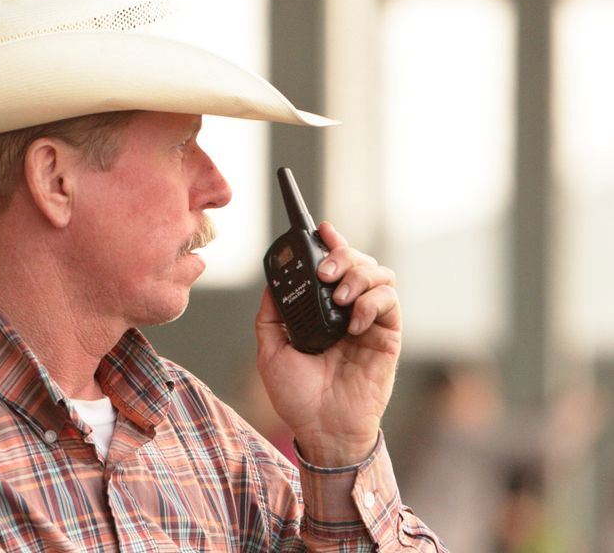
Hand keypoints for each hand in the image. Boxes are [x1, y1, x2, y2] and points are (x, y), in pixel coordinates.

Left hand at [254, 222, 401, 466]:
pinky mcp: (388, 337)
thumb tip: (272, 282)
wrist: (321, 430)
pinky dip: (371, 302)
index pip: (332, 267)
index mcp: (321, 311)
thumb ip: (271, 315)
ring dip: (359, 275)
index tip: (321, 229)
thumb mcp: (270, 350)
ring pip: (379, 275)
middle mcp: (347, 310)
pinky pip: (390, 303)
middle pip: (358, 262)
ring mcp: (370, 322)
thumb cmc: (297, 396)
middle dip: (343, 255)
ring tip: (338, 295)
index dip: (330, 243)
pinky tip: (352, 321)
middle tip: (325, 270)